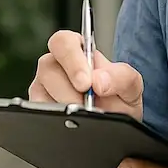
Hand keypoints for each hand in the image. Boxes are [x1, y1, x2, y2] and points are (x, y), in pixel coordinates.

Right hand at [28, 30, 143, 121]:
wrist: (115, 125)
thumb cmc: (118, 98)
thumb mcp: (130, 86)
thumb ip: (121, 77)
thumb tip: (99, 81)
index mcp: (77, 50)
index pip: (63, 42)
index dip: (72, 60)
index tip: (86, 83)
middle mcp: (56, 65)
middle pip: (48, 67)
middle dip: (69, 91)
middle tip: (86, 106)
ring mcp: (44, 87)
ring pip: (40, 92)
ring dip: (64, 107)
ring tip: (84, 116)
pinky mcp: (37, 108)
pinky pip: (37, 113)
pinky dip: (55, 120)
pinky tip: (72, 124)